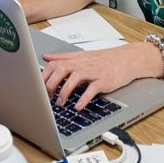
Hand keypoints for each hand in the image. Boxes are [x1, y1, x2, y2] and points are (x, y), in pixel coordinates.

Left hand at [41, 42, 158, 110]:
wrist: (128, 59)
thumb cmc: (105, 59)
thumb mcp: (82, 56)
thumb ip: (63, 57)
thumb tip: (46, 57)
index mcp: (76, 59)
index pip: (54, 64)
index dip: (43, 75)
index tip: (35, 87)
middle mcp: (82, 64)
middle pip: (61, 70)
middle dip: (50, 84)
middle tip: (44, 98)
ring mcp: (93, 72)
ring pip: (74, 78)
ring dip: (64, 92)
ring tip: (59, 103)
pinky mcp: (104, 81)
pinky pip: (92, 89)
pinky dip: (83, 98)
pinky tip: (77, 106)